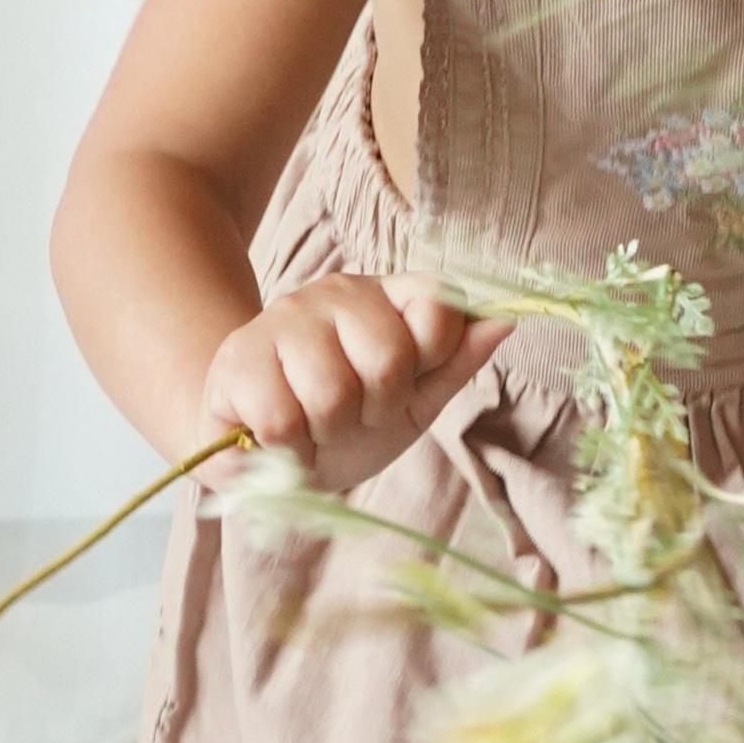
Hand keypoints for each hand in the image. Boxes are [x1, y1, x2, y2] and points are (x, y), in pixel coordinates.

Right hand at [199, 270, 514, 496]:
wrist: (263, 446)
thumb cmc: (346, 419)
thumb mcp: (413, 399)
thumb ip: (457, 361)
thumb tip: (507, 322)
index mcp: (388, 295)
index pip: (438, 310)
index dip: (425, 365)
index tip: (400, 387)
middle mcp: (336, 292)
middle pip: (386, 361)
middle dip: (374, 411)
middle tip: (353, 417)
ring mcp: (282, 319)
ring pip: (330, 394)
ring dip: (328, 435)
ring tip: (315, 429)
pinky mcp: (237, 359)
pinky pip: (280, 421)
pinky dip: (288, 450)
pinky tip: (282, 439)